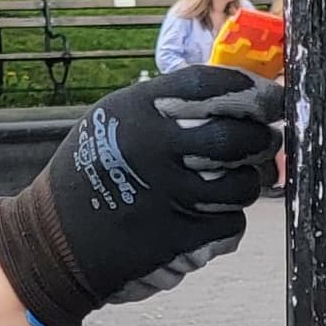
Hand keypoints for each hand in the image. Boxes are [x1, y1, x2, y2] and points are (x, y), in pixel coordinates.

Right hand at [0, 68, 283, 325]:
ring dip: (248, 184)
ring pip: (243, 185)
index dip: (250, 90)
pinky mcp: (177, 236)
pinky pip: (230, 224)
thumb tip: (235, 95)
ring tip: (236, 181)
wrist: (56, 240)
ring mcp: (168, 194)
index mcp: (138, 111)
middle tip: (266, 141)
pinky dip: (227, 222)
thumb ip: (165, 106)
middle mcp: (154, 147)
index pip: (211, 85)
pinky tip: (209, 216)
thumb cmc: (91, 173)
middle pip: (239, 136)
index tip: (270, 99)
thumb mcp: (113, 120)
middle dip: (262, 139)